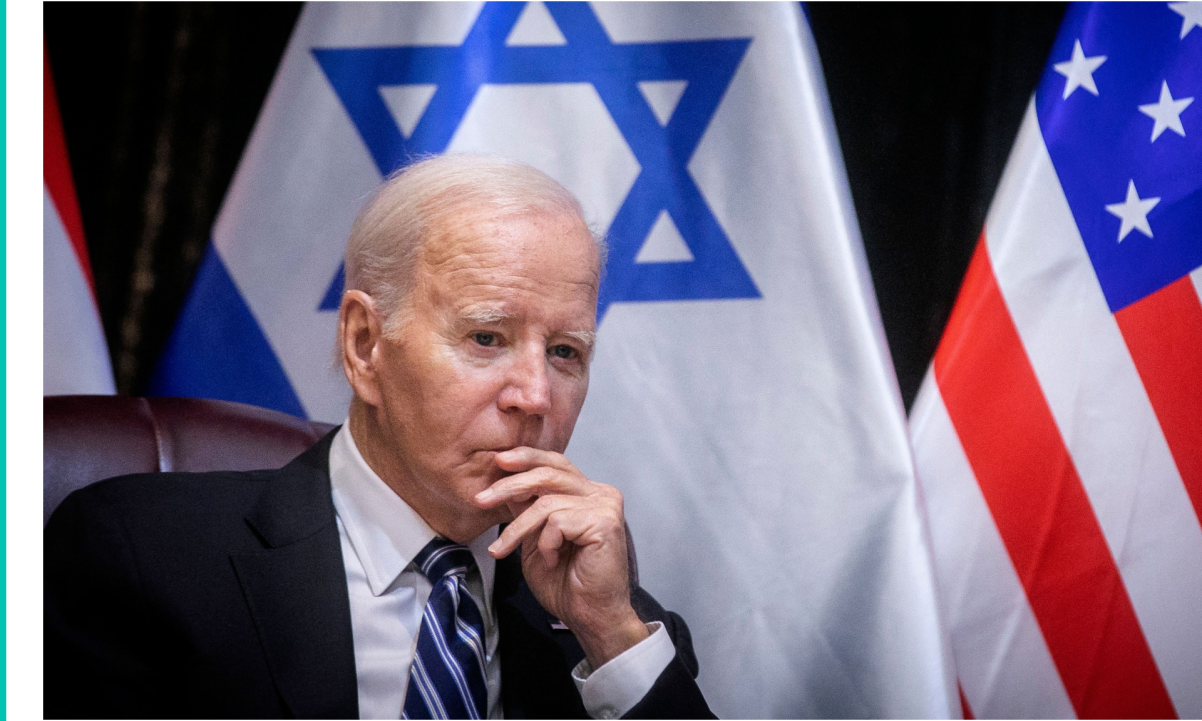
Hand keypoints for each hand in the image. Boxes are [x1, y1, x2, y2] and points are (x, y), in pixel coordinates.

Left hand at [475, 447, 647, 667]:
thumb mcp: (536, 538)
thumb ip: (528, 509)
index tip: (498, 461)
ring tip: (503, 550)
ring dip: (518, 529)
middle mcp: (601, 493)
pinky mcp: (605, 522)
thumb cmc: (566, 582)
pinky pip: (557, 521)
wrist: (589, 616)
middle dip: (510, 485)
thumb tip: (505, 482)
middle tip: (481, 500)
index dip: (527, 458)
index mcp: (588, 493)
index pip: (556, 464)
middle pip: (549, 474)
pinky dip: (545, 543)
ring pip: (547, 502)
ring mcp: (606, 505)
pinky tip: (551, 561)